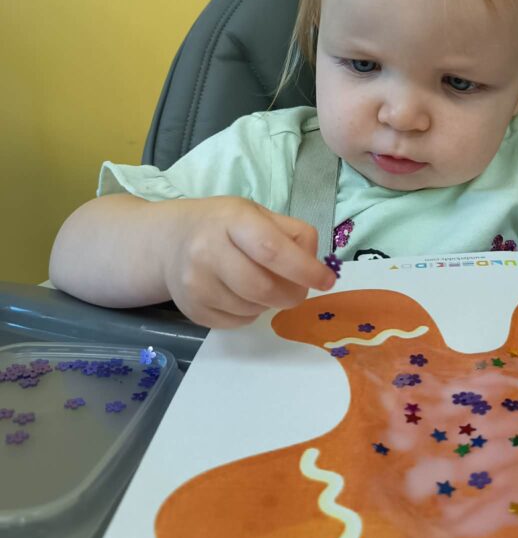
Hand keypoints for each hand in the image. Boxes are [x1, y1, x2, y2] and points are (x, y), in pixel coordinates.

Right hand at [161, 197, 335, 328]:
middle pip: (263, 288)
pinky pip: (238, 322)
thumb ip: (292, 234)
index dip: (304, 269)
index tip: (326, 281)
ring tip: (264, 285)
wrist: (171, 242)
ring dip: (271, 303)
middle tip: (298, 290)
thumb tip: (315, 268)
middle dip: (291, 294)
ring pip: (252, 308)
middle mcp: (207, 251)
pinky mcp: (193, 310)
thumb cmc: (225, 226)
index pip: (272, 250)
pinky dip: (252, 313)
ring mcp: (196, 284)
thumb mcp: (258, 215)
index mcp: (231, 220)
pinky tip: (243, 295)